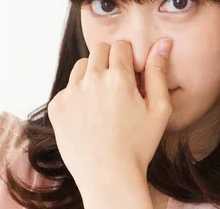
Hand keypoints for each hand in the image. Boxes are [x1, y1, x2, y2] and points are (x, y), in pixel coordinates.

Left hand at [47, 38, 172, 189]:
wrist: (108, 177)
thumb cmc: (138, 146)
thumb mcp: (159, 109)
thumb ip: (159, 71)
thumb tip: (163, 42)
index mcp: (119, 77)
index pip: (121, 45)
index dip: (128, 58)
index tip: (130, 74)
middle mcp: (92, 79)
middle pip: (99, 49)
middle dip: (109, 60)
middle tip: (117, 85)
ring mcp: (71, 92)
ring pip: (81, 66)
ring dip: (91, 75)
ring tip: (102, 101)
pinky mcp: (57, 106)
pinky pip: (67, 88)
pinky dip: (77, 96)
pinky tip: (88, 117)